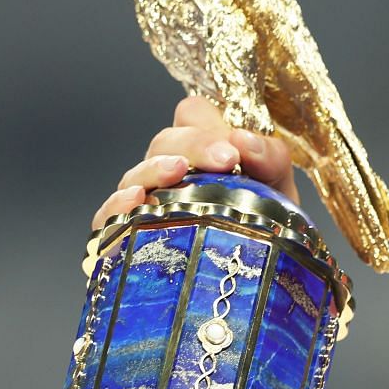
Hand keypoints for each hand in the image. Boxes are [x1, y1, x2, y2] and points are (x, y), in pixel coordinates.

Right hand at [90, 95, 300, 229]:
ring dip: (155, 170)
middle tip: (225, 161)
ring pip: (137, 174)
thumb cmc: (264, 224)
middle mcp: (169, 169)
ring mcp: (146, 199)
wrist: (255, 274)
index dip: (209, 127)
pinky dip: (117, 206)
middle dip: (193, 146)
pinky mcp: (127, 233)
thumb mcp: (278, 189)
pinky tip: (134, 202)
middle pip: (165, 141)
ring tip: (177, 173)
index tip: (234, 151)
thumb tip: (246, 142)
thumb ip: (271, 159)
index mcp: (204, 149)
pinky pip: (111, 216)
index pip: (193, 115)